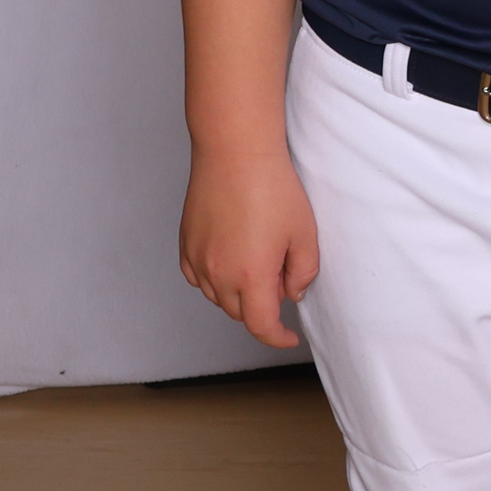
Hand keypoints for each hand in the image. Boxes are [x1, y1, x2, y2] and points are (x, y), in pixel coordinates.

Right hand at [179, 144, 319, 348]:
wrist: (235, 153)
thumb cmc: (273, 188)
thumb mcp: (305, 232)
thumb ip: (303, 272)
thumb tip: (292, 294)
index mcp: (250, 276)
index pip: (260, 325)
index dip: (277, 338)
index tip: (290, 337)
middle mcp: (217, 274)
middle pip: (239, 312)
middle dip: (263, 306)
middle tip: (282, 275)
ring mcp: (197, 260)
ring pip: (217, 296)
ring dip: (239, 292)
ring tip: (260, 258)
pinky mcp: (185, 244)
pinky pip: (198, 277)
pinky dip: (215, 278)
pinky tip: (232, 257)